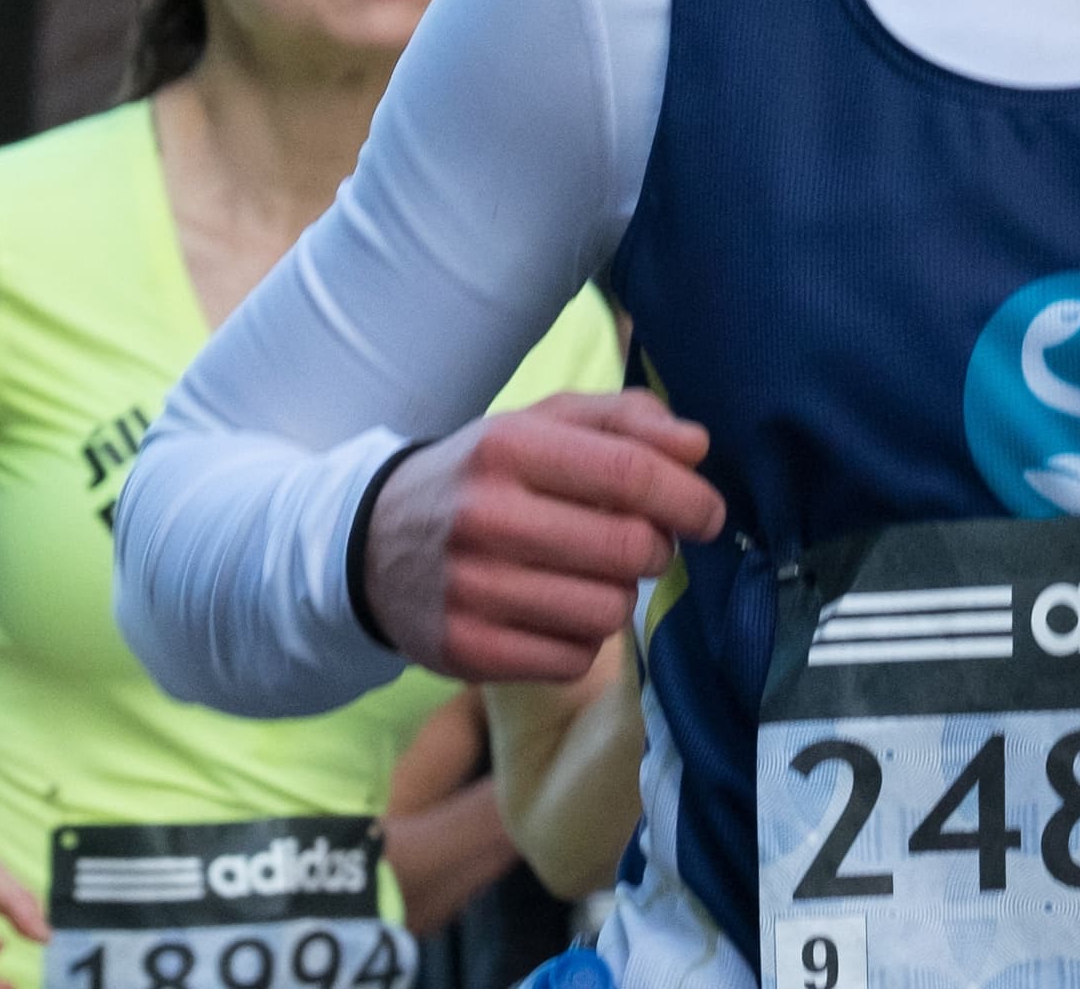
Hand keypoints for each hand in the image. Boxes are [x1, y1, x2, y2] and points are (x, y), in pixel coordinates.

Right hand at [365, 394, 723, 682]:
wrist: (373, 542)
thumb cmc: (483, 476)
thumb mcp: (540, 424)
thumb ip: (624, 419)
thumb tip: (696, 445)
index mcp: (508, 447)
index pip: (629, 473)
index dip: (687, 498)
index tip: (707, 514)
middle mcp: (485, 516)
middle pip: (629, 550)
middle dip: (656, 549)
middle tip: (643, 544)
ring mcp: (471, 589)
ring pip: (607, 612)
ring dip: (618, 597)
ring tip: (591, 578)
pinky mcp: (464, 650)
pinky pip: (572, 660)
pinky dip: (582, 641)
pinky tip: (555, 613)